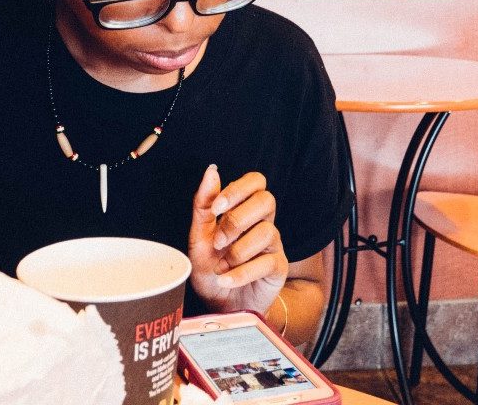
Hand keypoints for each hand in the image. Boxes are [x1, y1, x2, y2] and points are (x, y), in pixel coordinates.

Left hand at [187, 165, 288, 314]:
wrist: (220, 306)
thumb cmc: (211, 268)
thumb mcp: (199, 236)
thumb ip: (204, 204)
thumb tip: (212, 171)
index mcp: (244, 210)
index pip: (256, 181)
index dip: (237, 190)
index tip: (216, 208)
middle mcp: (263, 224)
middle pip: (267, 200)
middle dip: (237, 219)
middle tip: (218, 241)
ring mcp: (273, 246)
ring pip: (267, 231)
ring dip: (237, 250)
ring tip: (221, 266)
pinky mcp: (278, 269)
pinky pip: (267, 262)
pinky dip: (242, 272)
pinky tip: (226, 279)